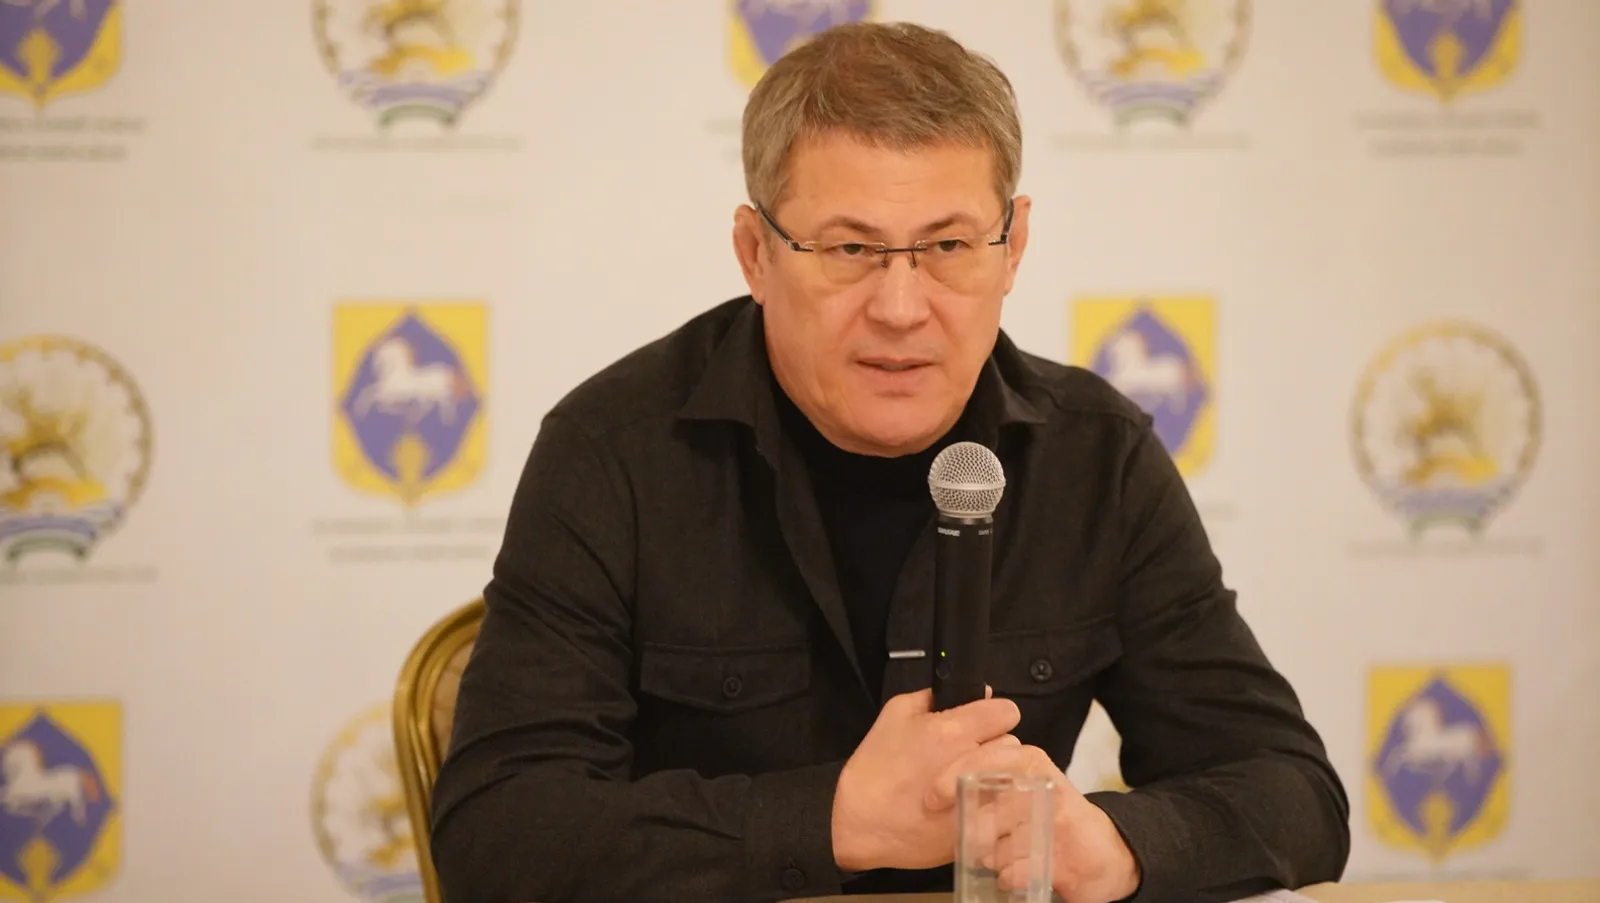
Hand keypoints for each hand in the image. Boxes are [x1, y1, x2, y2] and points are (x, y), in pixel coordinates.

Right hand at [831, 687, 1020, 871]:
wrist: (862, 823)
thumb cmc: (876, 766)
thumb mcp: (895, 714)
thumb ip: (934, 697)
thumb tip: (977, 692)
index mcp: (952, 731)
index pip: (1006, 712)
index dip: (994, 715)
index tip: (982, 724)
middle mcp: (971, 763)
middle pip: (1011, 744)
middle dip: (994, 746)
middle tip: (969, 755)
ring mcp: (978, 797)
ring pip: (1011, 776)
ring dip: (996, 775)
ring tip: (969, 780)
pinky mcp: (979, 826)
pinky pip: (1005, 808)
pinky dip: (993, 804)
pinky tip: (969, 802)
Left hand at [925, 742, 1140, 902]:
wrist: (1103, 854)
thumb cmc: (1050, 817)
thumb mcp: (1021, 788)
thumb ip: (987, 781)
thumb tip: (934, 790)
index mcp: (1030, 763)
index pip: (987, 760)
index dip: (955, 776)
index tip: (931, 797)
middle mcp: (1045, 786)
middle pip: (988, 809)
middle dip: (974, 830)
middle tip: (970, 838)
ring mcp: (1058, 822)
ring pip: (998, 846)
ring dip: (991, 856)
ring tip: (1002, 855)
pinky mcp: (1065, 858)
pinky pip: (1014, 872)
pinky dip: (1007, 876)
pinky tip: (1014, 872)